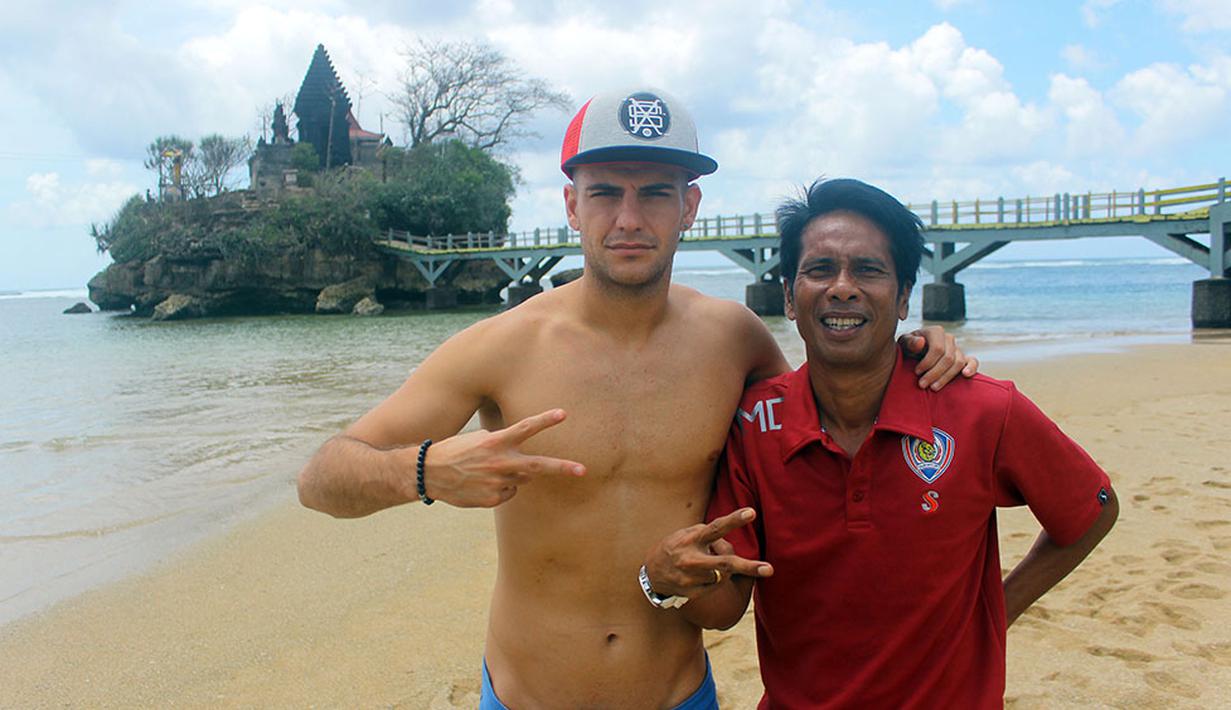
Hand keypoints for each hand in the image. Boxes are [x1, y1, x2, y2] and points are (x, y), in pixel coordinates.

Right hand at [421, 408, 584, 507]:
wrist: (429, 473)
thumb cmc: (456, 451)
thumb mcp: (479, 439)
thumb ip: (504, 444)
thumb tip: (525, 461)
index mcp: (496, 443)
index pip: (525, 428)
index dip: (545, 420)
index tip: (563, 414)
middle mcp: (499, 463)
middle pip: (538, 466)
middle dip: (562, 468)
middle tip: (583, 470)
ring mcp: (496, 484)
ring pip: (522, 480)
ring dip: (514, 474)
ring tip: (489, 470)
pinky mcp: (491, 500)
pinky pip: (508, 493)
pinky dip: (501, 488)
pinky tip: (481, 483)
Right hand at [643, 508, 772, 598]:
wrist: (651, 575)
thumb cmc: (674, 548)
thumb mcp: (686, 534)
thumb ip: (707, 535)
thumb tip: (728, 545)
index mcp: (691, 539)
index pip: (716, 528)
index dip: (734, 520)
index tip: (752, 512)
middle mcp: (692, 560)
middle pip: (725, 563)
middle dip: (749, 567)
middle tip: (769, 569)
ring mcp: (692, 579)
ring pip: (723, 574)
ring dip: (722, 569)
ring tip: (705, 564)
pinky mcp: (693, 593)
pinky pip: (715, 585)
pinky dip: (714, 580)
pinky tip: (700, 576)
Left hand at [899, 325, 978, 390]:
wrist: (913, 353)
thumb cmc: (908, 348)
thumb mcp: (904, 344)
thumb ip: (910, 342)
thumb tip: (921, 342)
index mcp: (935, 332)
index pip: (937, 348)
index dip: (927, 362)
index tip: (916, 372)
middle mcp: (949, 338)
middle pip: (948, 358)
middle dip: (934, 373)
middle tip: (922, 385)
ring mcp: (957, 348)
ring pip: (958, 363)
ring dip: (946, 377)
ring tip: (933, 387)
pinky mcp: (964, 358)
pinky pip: (973, 362)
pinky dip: (971, 368)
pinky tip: (965, 375)